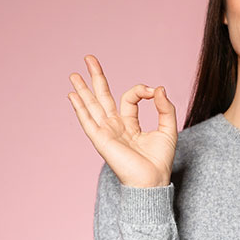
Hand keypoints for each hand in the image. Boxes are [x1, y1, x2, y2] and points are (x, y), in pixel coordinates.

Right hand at [67, 54, 177, 187]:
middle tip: (88, 58)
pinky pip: (88, 121)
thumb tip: (158, 88)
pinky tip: (72, 96)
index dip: (140, 90)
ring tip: (73, 75)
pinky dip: (79, 108)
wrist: (152, 181)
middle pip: (102, 97)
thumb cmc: (160, 160)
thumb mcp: (168, 128)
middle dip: (95, 77)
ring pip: (91, 106)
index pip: (129, 98)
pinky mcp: (101, 140)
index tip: (152, 92)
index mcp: (129, 123)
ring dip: (82, 90)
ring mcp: (106, 132)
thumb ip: (165, 107)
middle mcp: (115, 126)